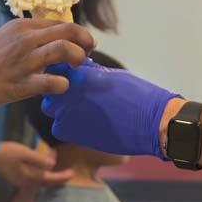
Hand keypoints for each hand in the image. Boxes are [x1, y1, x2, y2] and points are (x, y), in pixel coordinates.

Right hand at [0, 19, 92, 108]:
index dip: (77, 33)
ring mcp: (24, 61)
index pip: (61, 23)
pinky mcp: (22, 84)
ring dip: (78, 58)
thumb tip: (49, 43)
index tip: (82, 44)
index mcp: (21, 26)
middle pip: (69, 31)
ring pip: (65, 50)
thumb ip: (25, 38)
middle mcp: (25, 39)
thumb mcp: (3, 37)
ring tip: (77, 68)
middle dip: (86, 41)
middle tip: (88, 53)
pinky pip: (54, 82)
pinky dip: (63, 85)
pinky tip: (60, 88)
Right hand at [0, 141, 73, 187]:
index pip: (50, 179)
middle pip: (48, 184)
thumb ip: (39, 159)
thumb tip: (51, 165)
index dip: (62, 177)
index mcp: (30, 177)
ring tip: (61, 172)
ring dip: (52, 178)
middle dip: (60, 180)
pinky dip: (45, 177)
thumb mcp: (25, 152)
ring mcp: (23, 183)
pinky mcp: (20, 180)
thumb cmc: (9, 152)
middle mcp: (28, 183)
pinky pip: (36, 181)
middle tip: (71, 174)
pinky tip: (47, 171)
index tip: (72, 173)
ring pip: (42, 183)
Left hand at [39, 60, 177, 158]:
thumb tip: (78, 69)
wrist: (151, 122)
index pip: (56, 68)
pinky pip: (59, 128)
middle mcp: (68, 91)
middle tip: (77, 97)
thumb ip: (89, 72)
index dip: (63, 72)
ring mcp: (66, 113)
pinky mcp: (71, 133)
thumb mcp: (110, 75)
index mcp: (79, 73)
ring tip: (82, 111)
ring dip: (62, 109)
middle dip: (60, 91)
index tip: (73, 78)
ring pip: (52, 109)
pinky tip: (85, 125)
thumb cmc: (136, 95)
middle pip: (50, 88)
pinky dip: (68, 127)